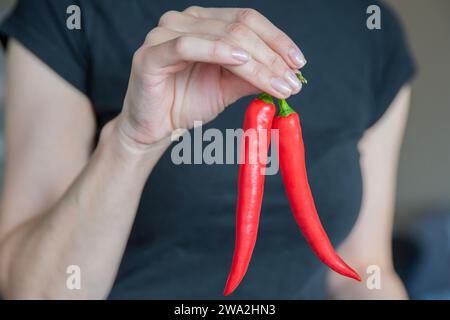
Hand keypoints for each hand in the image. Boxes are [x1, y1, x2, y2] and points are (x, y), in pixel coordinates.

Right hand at [116, 7, 306, 147]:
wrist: (155, 128)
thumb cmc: (187, 103)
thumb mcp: (229, 87)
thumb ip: (253, 76)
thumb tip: (288, 73)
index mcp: (205, 23)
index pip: (247, 20)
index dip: (277, 39)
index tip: (298, 63)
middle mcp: (185, 21)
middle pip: (239, 28)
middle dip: (271, 57)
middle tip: (291, 81)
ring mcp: (165, 34)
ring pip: (221, 37)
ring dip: (255, 61)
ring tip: (276, 83)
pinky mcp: (151, 54)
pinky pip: (187, 46)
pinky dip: (217, 51)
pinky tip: (240, 62)